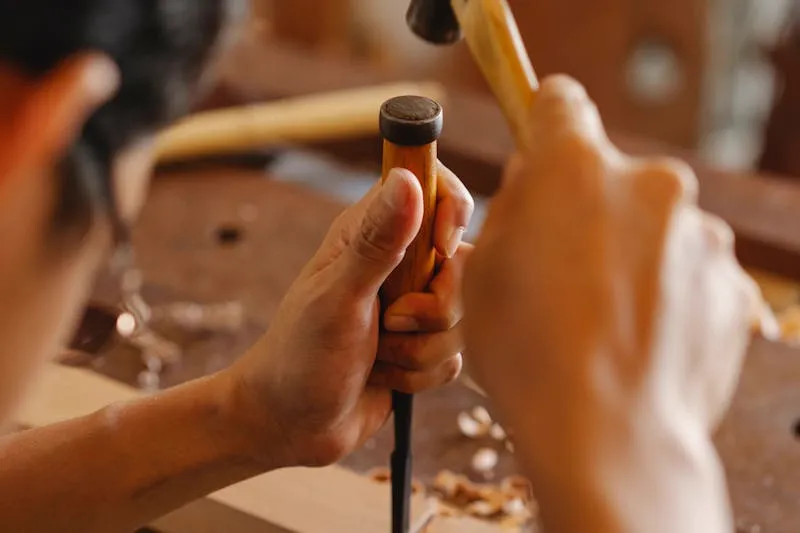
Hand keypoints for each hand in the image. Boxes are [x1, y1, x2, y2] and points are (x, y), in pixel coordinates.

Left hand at [226, 164, 472, 467]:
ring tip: (377, 355)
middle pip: (464, 263)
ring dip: (421, 349)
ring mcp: (414, 305)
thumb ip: (377, 241)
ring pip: (462, 316)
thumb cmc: (301, 355)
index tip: (440, 250)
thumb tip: (409, 178)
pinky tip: (385, 375)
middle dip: (434, 307)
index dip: (451, 214)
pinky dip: (421, 373)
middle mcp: (398, 262)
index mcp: (372, 231)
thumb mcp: (338, 297)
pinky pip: (456, 354)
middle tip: (388, 322)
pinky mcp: (424, 344)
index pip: (435, 188)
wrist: (292, 424)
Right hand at [462, 76, 763, 531]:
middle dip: (586, 208)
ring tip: (598, 321)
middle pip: (611, 175)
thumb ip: (511, 210)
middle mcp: (650, 183)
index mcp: (574, 168)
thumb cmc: (528, 357)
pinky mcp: (731, 284)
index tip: (541, 145)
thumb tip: (535, 184)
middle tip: (559, 270)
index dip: (544, 123)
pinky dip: (665, 294)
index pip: (560, 103)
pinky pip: (689, 271)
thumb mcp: (480, 274)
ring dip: (628, 254)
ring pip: (654, 226)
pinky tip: (635, 340)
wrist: (608, 438)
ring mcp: (700, 235)